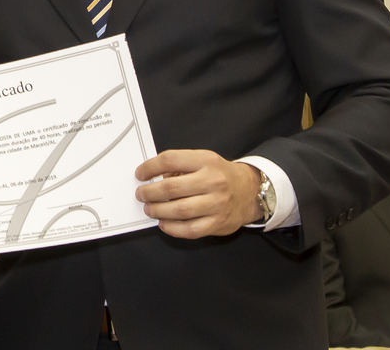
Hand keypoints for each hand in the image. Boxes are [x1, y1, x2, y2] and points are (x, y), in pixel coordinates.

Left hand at [135, 150, 262, 238]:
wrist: (249, 191)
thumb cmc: (220, 175)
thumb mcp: (203, 160)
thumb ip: (180, 166)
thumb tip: (154, 177)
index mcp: (206, 161)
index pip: (170, 159)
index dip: (150, 167)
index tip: (140, 174)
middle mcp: (213, 181)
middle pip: (171, 187)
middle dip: (150, 192)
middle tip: (141, 194)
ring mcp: (217, 204)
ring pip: (179, 210)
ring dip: (158, 210)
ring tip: (149, 209)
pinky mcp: (218, 223)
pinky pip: (190, 230)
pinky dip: (172, 228)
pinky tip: (164, 223)